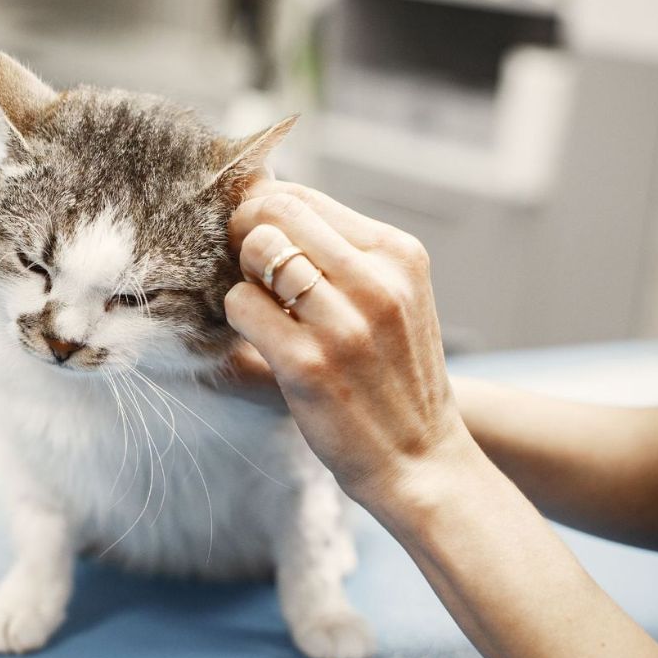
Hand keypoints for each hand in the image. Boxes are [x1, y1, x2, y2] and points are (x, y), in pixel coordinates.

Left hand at [224, 181, 471, 503]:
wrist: (421, 460)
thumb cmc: (394, 376)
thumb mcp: (394, 299)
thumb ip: (343, 255)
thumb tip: (266, 206)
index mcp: (398, 255)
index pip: (304, 197)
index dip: (262, 209)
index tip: (251, 236)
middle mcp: (377, 281)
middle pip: (276, 213)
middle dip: (243, 232)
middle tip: (244, 268)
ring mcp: (344, 323)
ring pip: (256, 251)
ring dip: (243, 276)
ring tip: (260, 307)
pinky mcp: (308, 364)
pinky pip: (241, 305)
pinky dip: (236, 317)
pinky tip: (257, 339)